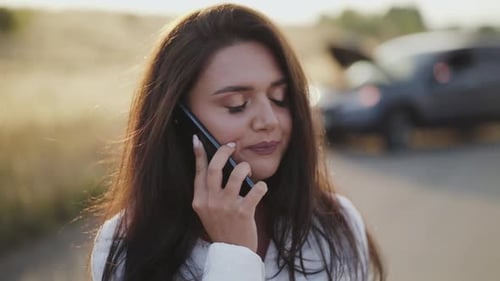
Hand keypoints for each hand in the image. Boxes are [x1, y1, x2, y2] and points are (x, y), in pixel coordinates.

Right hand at [191, 135, 267, 252]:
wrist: (233, 252)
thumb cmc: (223, 228)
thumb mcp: (208, 211)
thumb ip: (209, 192)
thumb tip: (218, 165)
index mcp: (199, 200)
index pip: (198, 171)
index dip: (198, 153)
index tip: (198, 139)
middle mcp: (211, 202)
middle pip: (215, 168)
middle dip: (224, 152)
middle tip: (231, 146)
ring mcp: (226, 207)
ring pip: (237, 174)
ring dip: (245, 167)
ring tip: (248, 170)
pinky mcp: (243, 212)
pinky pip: (256, 189)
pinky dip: (261, 186)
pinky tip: (260, 188)